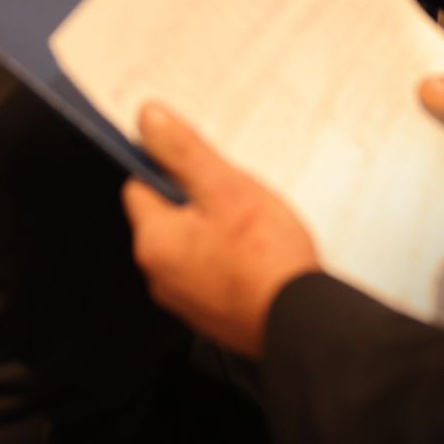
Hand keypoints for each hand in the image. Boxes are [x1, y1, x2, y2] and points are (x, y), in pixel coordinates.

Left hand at [122, 104, 320, 358]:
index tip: (199, 166)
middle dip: (195, 200)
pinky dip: (227, 261)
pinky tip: (256, 257)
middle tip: (234, 198)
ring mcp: (184, 299)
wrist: (303, 325)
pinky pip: (209, 273)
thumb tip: (147, 118)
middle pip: (165, 216)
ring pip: (189, 245)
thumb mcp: (224, 187)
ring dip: (213, 231)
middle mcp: (158, 274)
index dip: (167, 168)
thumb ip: (182, 151)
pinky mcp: (211, 314)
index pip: (139, 187)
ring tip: (251, 228)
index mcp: (153, 240)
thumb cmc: (266, 257)